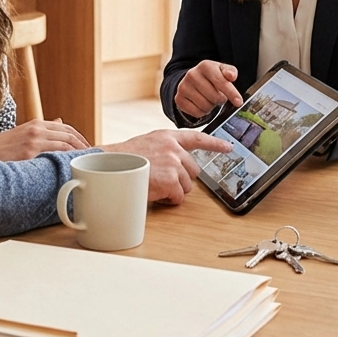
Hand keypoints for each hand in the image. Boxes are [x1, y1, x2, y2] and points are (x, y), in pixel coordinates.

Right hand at [0, 119, 89, 161]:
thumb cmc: (2, 148)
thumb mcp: (22, 133)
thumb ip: (42, 129)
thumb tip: (60, 122)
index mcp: (36, 124)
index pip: (66, 128)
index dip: (80, 137)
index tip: (89, 147)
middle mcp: (36, 129)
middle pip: (69, 135)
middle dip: (84, 146)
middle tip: (92, 157)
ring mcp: (33, 141)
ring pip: (64, 144)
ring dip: (78, 153)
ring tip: (86, 163)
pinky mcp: (29, 153)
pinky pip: (53, 155)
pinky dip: (65, 159)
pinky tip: (71, 166)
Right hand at [101, 128, 232, 205]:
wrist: (109, 167)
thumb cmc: (122, 159)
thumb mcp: (146, 145)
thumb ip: (164, 150)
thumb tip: (177, 166)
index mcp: (167, 136)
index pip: (197, 138)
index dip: (214, 144)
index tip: (228, 147)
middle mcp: (174, 148)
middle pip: (192, 170)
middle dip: (180, 179)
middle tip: (161, 180)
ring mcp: (174, 163)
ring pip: (186, 185)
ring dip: (172, 190)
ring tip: (153, 184)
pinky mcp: (171, 180)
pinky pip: (178, 197)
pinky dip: (167, 199)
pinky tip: (153, 192)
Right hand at [174, 60, 242, 118]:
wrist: (192, 81)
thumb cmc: (212, 77)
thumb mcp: (222, 71)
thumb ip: (230, 72)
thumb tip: (232, 76)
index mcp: (205, 65)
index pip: (221, 81)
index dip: (231, 93)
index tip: (239, 102)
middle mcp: (192, 74)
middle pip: (214, 97)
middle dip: (220, 99)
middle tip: (218, 95)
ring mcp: (183, 87)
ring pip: (206, 106)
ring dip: (211, 106)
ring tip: (209, 98)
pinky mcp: (179, 99)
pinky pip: (197, 113)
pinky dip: (202, 112)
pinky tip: (201, 104)